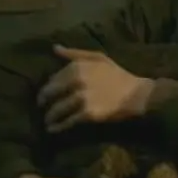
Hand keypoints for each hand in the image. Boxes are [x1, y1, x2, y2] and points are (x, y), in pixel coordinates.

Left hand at [38, 45, 153, 132]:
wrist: (136, 94)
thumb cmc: (118, 75)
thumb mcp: (99, 58)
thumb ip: (75, 53)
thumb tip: (54, 48)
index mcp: (77, 67)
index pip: (53, 78)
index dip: (48, 87)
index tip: (46, 93)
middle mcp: (76, 81)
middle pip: (50, 94)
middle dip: (43, 102)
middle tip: (41, 107)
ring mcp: (82, 98)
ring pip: (57, 109)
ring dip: (50, 117)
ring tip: (47, 121)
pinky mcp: (88, 114)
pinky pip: (68, 121)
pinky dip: (59, 126)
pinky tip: (54, 129)